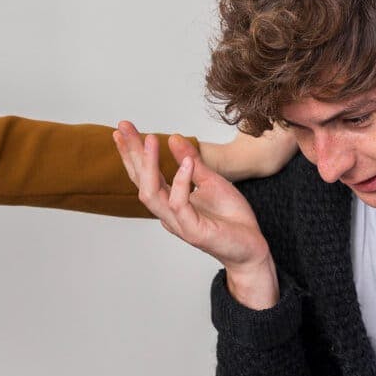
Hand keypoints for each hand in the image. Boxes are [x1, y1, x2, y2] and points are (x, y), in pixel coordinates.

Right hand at [114, 121, 279, 308]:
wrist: (252, 247)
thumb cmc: (232, 219)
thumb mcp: (212, 180)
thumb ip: (191, 162)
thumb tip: (173, 138)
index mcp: (170, 202)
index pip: (144, 176)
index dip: (133, 153)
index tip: (124, 129)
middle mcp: (169, 213)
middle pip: (140, 182)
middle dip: (131, 154)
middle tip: (124, 128)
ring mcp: (179, 224)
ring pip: (152, 195)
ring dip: (149, 166)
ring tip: (150, 139)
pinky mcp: (193, 232)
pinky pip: (179, 205)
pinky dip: (181, 183)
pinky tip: (187, 163)